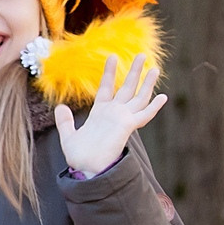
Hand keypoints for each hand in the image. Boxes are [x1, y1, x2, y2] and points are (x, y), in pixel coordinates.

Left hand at [54, 52, 166, 177]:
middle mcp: (114, 114)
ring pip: (138, 97)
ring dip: (147, 83)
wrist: (85, 169)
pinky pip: (143, 115)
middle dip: (134, 72)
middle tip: (142, 55)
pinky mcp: (127, 126)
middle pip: (127, 88)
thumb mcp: (68, 135)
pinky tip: (162, 97)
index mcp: (100, 113)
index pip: (107, 87)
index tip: (112, 57)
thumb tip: (61, 107)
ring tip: (154, 68)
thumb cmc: (78, 156)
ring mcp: (122, 119)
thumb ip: (65, 121)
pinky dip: (153, 107)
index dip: (110, 72)